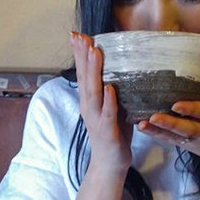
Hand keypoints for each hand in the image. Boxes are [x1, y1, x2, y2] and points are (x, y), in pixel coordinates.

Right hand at [70, 32, 132, 176]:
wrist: (109, 165)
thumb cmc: (113, 134)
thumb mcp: (112, 107)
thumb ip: (113, 90)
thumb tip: (123, 68)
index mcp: (90, 100)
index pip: (83, 73)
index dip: (80, 54)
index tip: (77, 35)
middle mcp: (89, 106)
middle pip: (85, 77)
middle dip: (83, 55)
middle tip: (81, 36)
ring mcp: (97, 118)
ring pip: (94, 91)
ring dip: (94, 71)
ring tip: (95, 52)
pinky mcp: (107, 130)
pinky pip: (108, 113)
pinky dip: (108, 100)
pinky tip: (109, 88)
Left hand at [137, 68, 199, 170]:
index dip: (191, 109)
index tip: (176, 105)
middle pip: (188, 128)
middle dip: (170, 124)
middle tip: (153, 117)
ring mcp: (198, 142)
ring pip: (176, 138)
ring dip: (158, 131)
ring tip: (142, 124)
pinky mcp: (190, 147)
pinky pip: (173, 141)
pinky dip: (159, 135)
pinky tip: (144, 128)